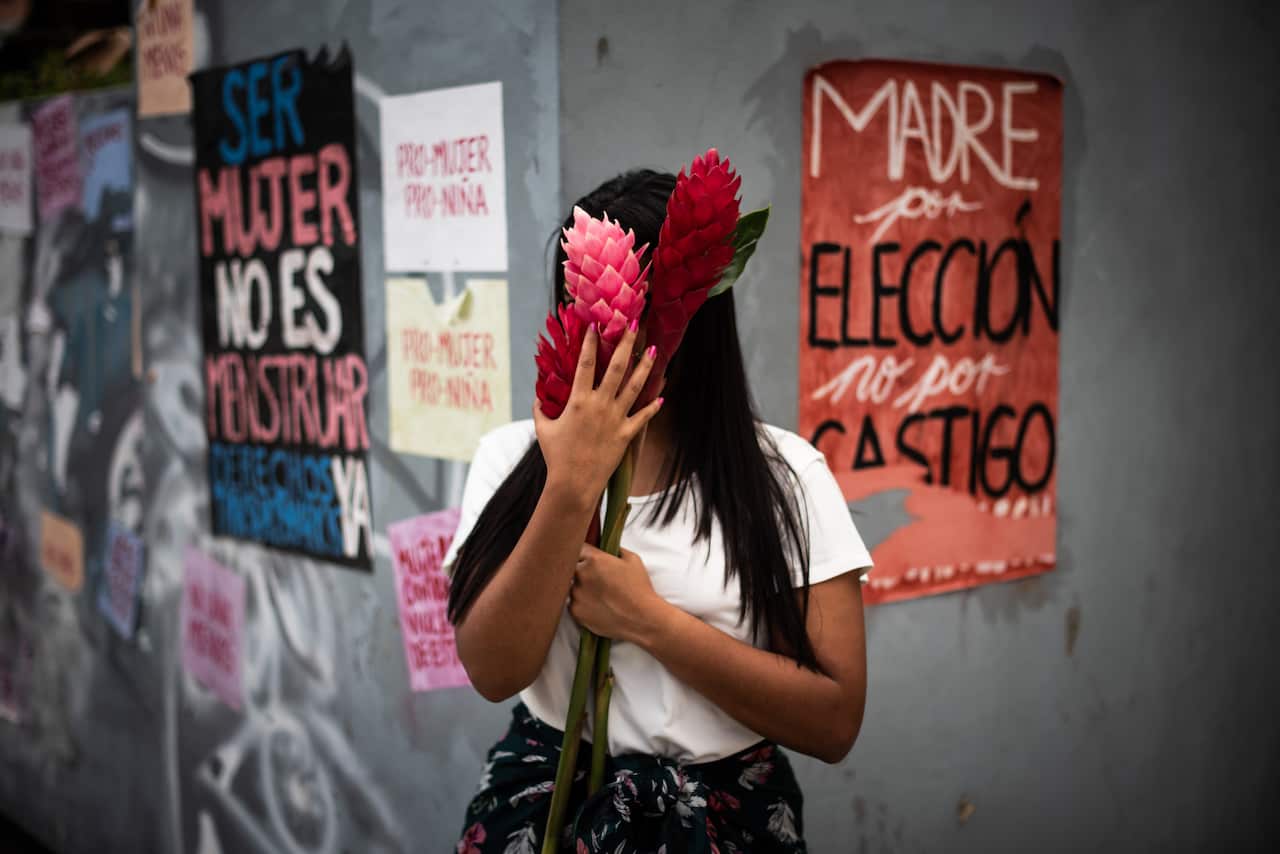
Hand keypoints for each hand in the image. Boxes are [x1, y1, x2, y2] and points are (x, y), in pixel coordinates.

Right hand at [533, 323, 661, 501]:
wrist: (574, 483)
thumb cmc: (556, 456)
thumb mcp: (543, 429)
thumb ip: (539, 408)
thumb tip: (537, 394)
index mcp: (578, 400)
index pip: (585, 364)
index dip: (590, 342)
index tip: (596, 324)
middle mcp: (600, 405)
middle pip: (616, 367)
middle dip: (625, 344)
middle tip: (634, 325)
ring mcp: (616, 419)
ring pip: (635, 386)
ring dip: (645, 366)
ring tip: (654, 350)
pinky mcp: (626, 434)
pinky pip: (643, 416)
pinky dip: (653, 406)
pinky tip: (662, 396)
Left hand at [568, 545, 669, 643]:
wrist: (641, 618)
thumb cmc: (639, 589)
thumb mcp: (632, 560)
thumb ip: (615, 550)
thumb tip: (609, 548)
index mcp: (594, 560)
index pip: (579, 548)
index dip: (585, 553)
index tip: (589, 558)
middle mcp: (581, 575)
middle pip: (572, 567)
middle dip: (582, 570)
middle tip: (596, 578)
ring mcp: (576, 594)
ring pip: (571, 586)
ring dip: (581, 588)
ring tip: (600, 595)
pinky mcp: (575, 611)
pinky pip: (573, 603)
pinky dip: (582, 603)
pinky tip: (597, 606)